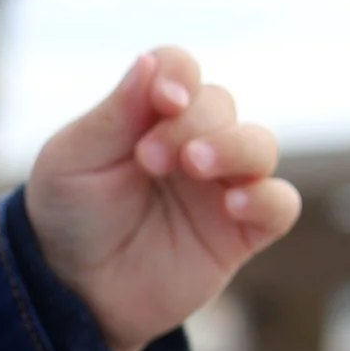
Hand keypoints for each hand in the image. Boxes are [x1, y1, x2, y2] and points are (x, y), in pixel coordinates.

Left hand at [24, 49, 300, 350]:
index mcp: (146, 115)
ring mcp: (220, 184)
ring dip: (233, 146)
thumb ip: (114, 113)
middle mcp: (191, 141)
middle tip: (149, 158)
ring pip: (259, 143)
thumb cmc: (69, 214)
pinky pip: (280, 203)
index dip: (177, 74)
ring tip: (195, 166)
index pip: (179, 70)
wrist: (74, 289)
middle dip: (190, 123)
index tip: (163, 98)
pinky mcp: (242, 231)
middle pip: (219, 104)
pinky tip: (235, 205)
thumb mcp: (73, 160)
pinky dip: (268, 197)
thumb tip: (150, 60)